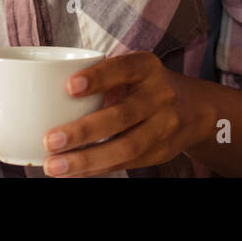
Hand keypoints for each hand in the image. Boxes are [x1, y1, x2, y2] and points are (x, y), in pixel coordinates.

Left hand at [41, 51, 212, 176]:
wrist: (196, 110)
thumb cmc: (146, 86)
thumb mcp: (134, 71)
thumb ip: (103, 77)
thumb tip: (45, 92)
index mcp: (148, 68)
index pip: (124, 68)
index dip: (98, 77)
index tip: (68, 86)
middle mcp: (160, 95)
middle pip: (123, 115)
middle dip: (85, 130)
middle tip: (50, 140)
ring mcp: (164, 126)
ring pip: (126, 147)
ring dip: (87, 159)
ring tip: (54, 166)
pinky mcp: (160, 152)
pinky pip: (125, 164)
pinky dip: (96, 169)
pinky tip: (72, 172)